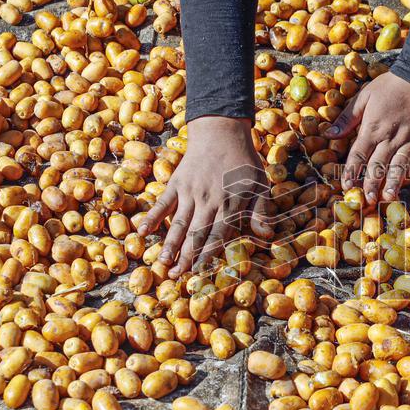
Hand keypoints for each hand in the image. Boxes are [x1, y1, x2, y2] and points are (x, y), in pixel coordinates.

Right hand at [137, 117, 272, 278]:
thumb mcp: (260, 185)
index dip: (208, 255)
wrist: (221, 132)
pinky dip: (152, 217)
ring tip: (162, 263)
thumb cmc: (244, 162)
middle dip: (186, 257)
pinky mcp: (177, 183)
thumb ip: (261, 211)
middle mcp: (209, 200)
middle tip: (176, 277)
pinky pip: (163, 203)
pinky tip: (143, 232)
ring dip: (169, 244)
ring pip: (179, 222)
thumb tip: (267, 235)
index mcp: (230, 203)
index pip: (218, 235)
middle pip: (196, 234)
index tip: (200, 273)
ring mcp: (191, 192)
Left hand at [323, 71, 409, 205]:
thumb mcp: (363, 97)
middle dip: (372, 182)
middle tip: (367, 199)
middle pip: (378, 164)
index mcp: (372, 128)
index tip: (346, 185)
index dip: (351, 171)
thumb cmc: (390, 86)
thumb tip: (328, 134)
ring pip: (400, 166)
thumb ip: (346, 118)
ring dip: (394, 183)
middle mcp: (390, 138)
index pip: (359, 154)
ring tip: (389, 197)